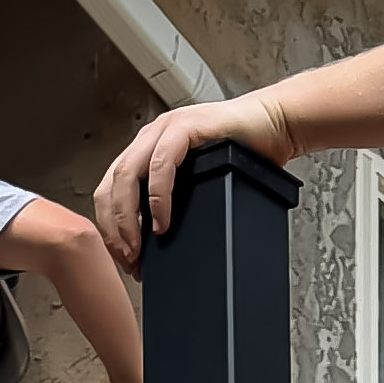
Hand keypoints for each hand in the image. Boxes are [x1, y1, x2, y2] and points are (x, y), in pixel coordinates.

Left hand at [95, 95, 283, 264]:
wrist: (274, 124)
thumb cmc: (243, 153)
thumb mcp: (199, 185)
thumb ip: (175, 203)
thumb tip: (158, 244)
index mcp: (146, 150)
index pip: (109, 190)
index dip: (110, 227)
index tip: (124, 257)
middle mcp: (150, 137)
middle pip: (110, 185)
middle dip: (113, 227)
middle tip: (128, 258)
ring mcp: (166, 129)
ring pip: (127, 175)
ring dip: (128, 216)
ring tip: (139, 246)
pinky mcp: (186, 126)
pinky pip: (160, 164)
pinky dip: (157, 197)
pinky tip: (162, 221)